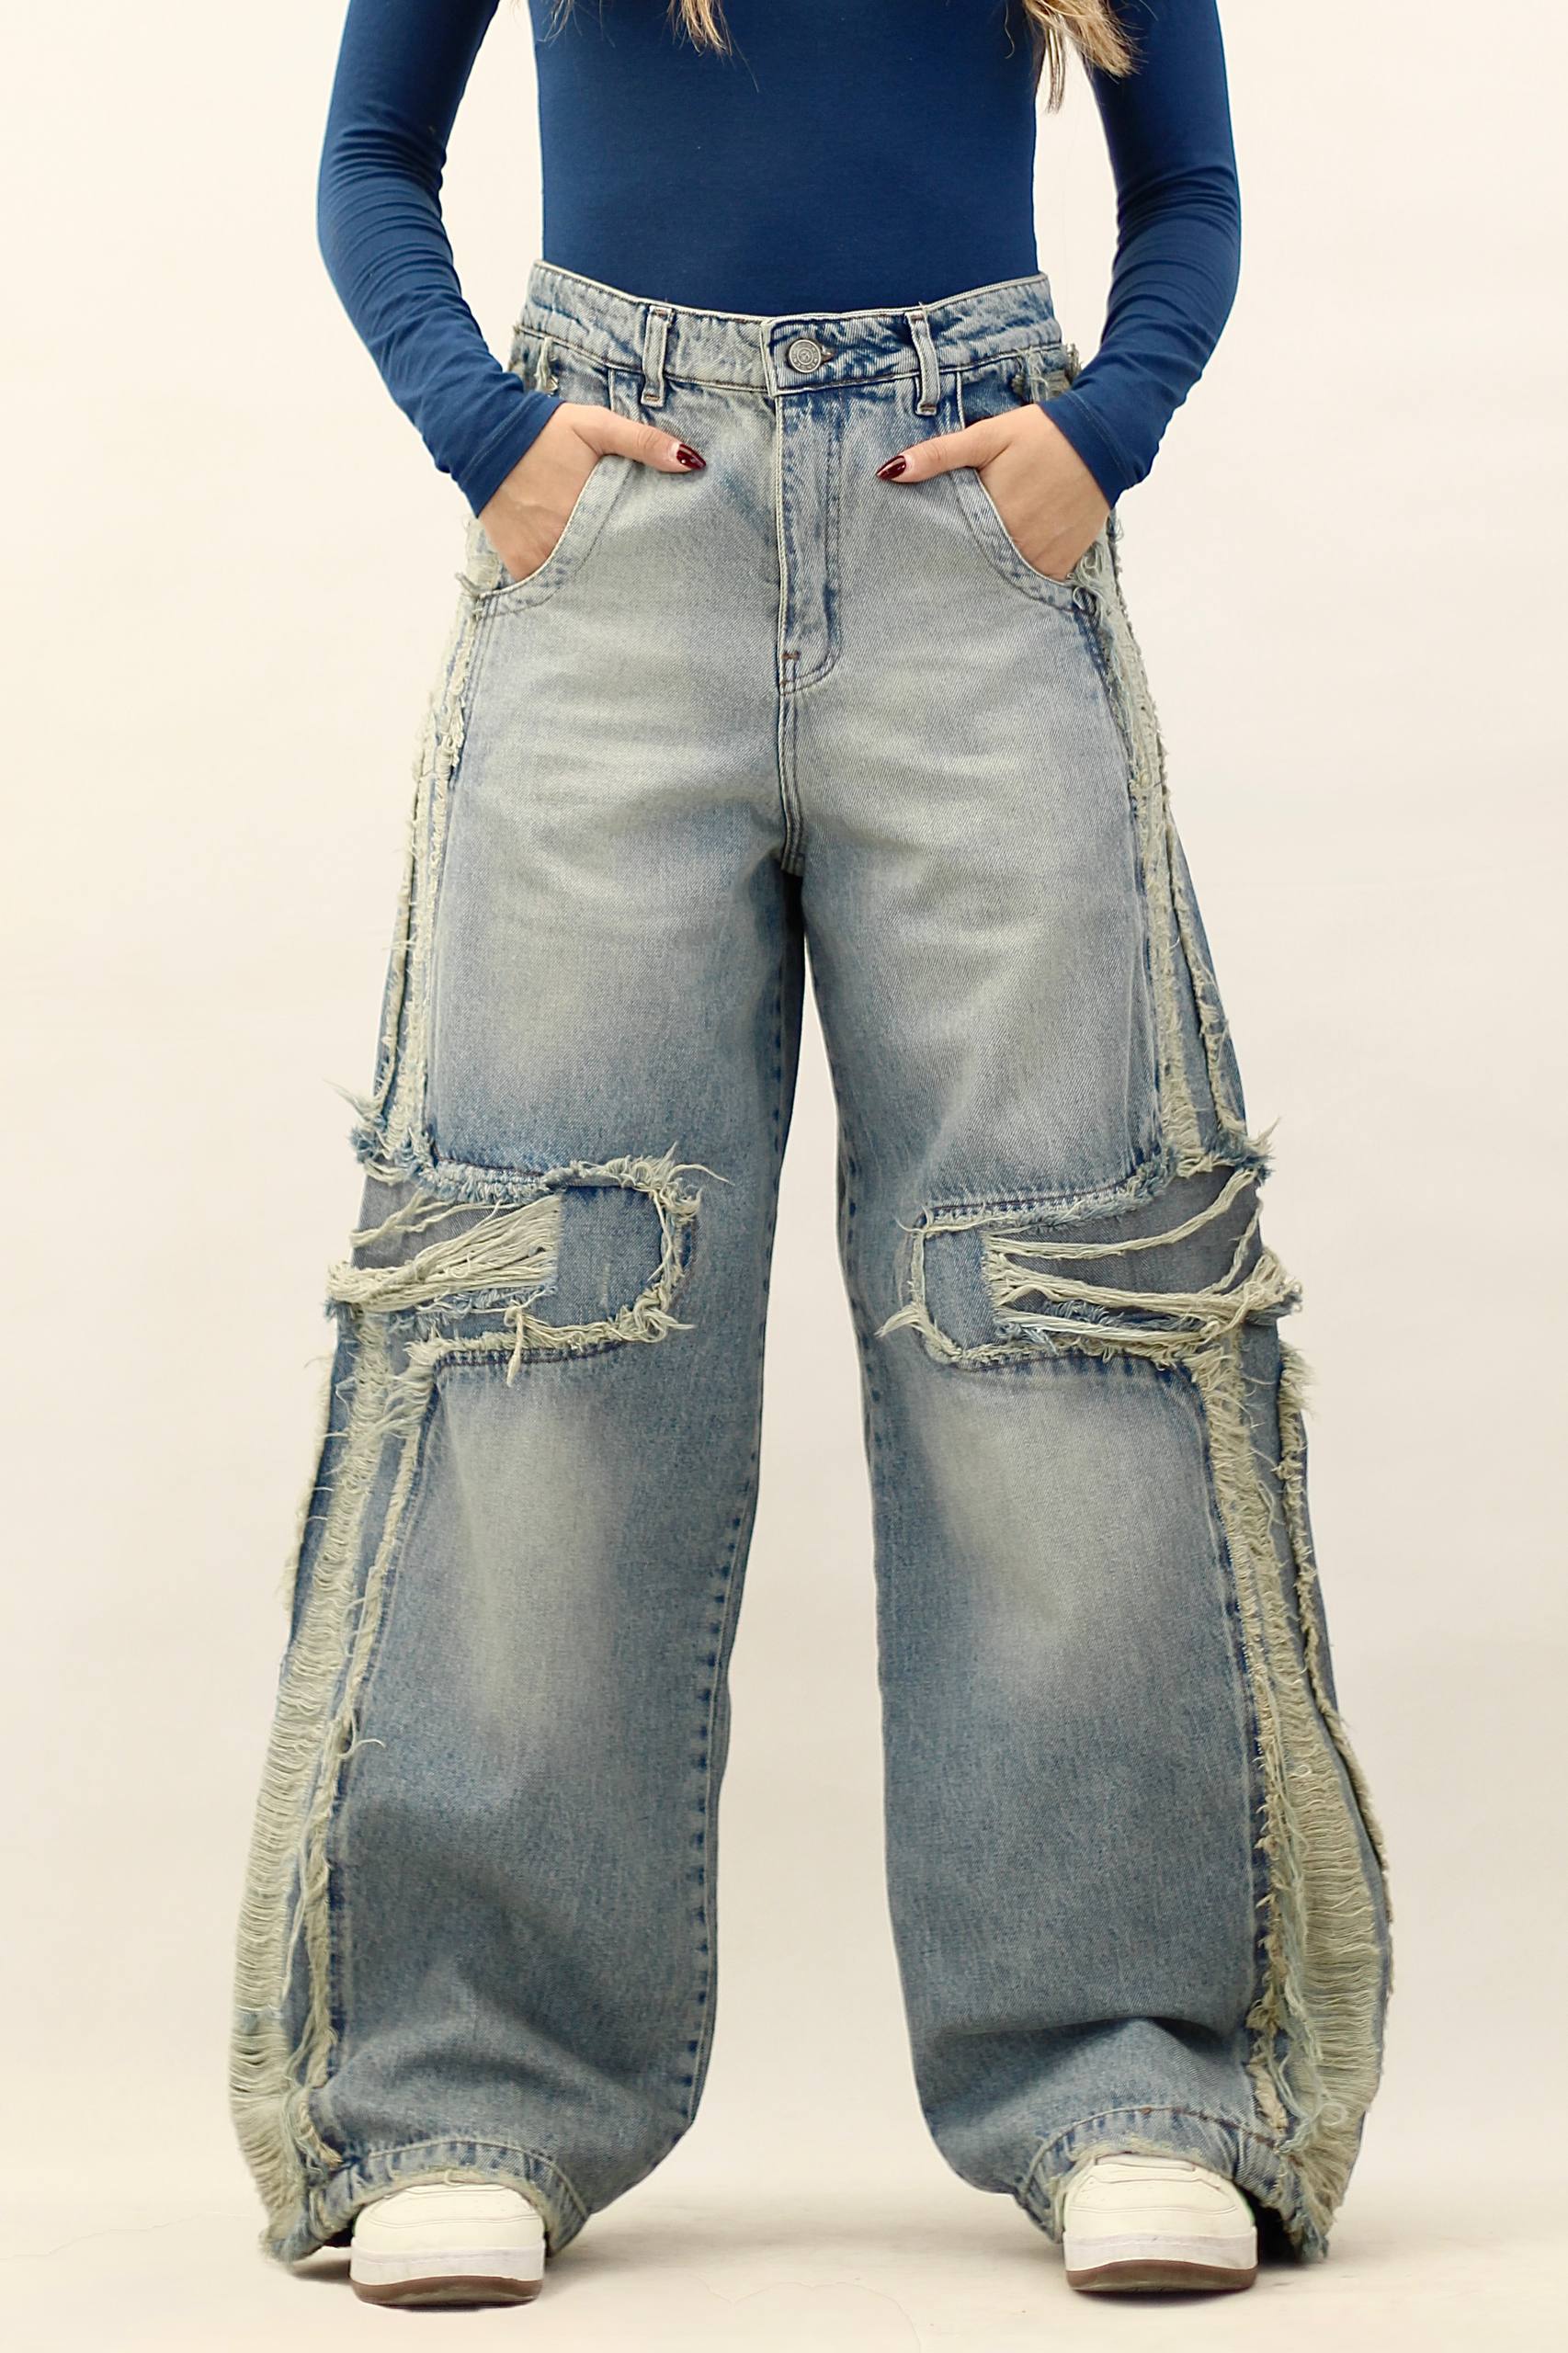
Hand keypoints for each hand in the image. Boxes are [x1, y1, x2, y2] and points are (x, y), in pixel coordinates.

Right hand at [479, 405, 705, 583]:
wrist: (481, 436)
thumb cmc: (545, 431)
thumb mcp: (596, 425)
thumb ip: (643, 442)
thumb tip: (691, 460)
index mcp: (588, 512)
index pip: (632, 548)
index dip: (648, 555)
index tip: (661, 559)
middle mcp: (563, 543)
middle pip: (607, 571)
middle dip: (625, 573)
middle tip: (644, 576)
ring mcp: (540, 558)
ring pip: (580, 584)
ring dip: (596, 583)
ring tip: (616, 582)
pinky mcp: (520, 566)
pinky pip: (550, 588)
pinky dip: (565, 587)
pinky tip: (583, 585)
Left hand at [876, 404, 1108, 581]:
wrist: (1105, 437)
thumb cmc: (1042, 433)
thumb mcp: (987, 435)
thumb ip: (940, 455)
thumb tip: (890, 471)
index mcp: (994, 513)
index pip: (949, 546)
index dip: (932, 550)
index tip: (916, 554)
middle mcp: (1018, 543)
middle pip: (973, 567)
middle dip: (955, 566)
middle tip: (934, 569)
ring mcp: (1042, 557)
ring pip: (1001, 579)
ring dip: (984, 576)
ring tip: (967, 568)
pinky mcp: (1063, 562)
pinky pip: (1030, 582)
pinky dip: (1015, 578)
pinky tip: (1001, 569)